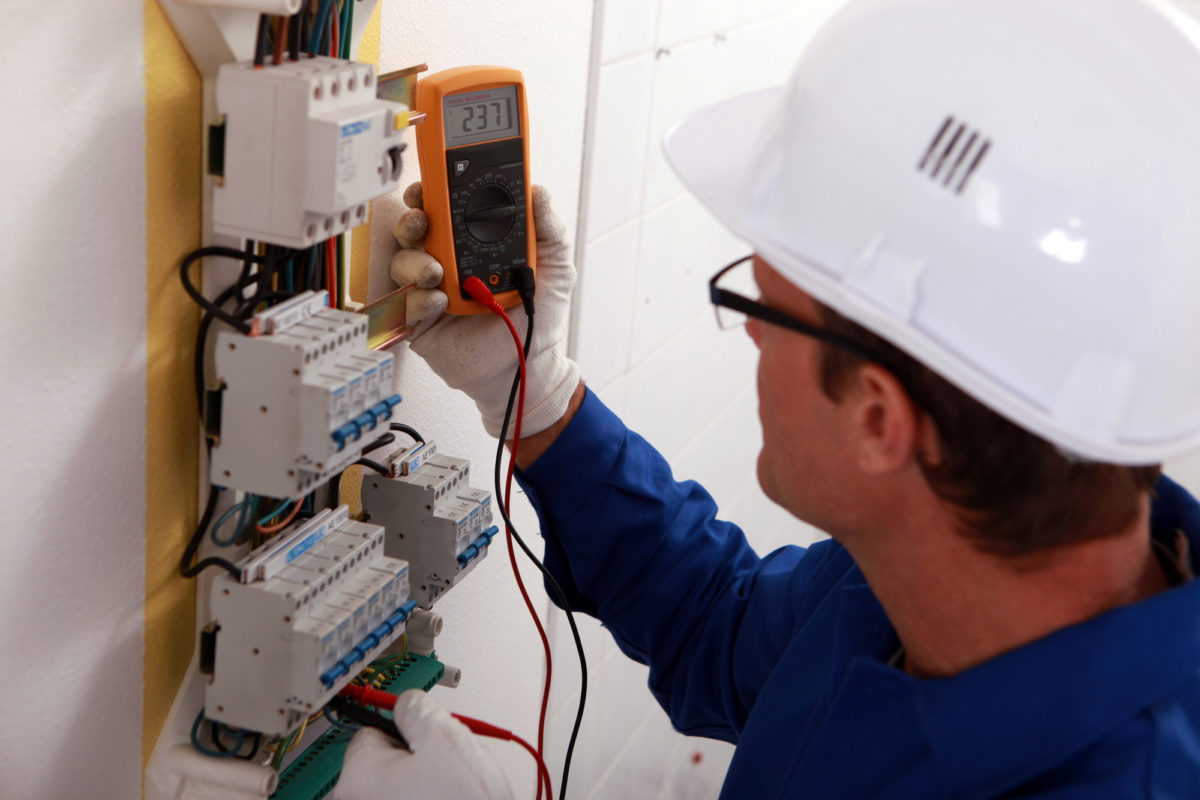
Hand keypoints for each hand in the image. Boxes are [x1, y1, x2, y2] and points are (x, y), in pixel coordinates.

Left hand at [334, 690, 513, 799]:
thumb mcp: (447, 738)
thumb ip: (418, 709)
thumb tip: (408, 703)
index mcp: (358, 777)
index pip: (369, 730)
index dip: (403, 728)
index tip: (421, 733)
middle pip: (379, 764)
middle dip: (411, 760)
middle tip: (443, 768)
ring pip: (393, 790)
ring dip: (416, 787)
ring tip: (449, 793)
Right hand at [390, 182, 580, 438]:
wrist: (530, 366)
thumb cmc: (539, 317)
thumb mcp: (555, 268)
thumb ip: (548, 229)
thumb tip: (537, 193)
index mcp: (472, 243)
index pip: (444, 210)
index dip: (431, 195)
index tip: (431, 187)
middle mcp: (446, 262)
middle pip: (414, 231)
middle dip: (411, 221)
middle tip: (422, 223)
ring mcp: (430, 292)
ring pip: (403, 264)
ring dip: (414, 262)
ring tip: (436, 273)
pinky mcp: (421, 323)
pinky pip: (403, 305)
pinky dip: (417, 300)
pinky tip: (438, 302)